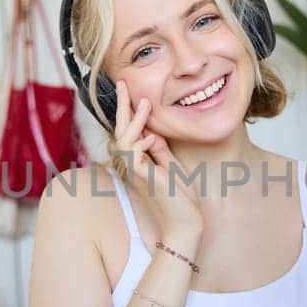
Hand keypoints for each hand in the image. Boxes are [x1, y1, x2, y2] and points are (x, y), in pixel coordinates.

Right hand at [112, 80, 204, 235]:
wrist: (185, 223)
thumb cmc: (180, 198)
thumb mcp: (172, 167)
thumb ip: (160, 150)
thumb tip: (152, 132)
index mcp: (140, 160)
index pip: (130, 130)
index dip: (128, 109)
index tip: (128, 89)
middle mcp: (133, 164)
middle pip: (121, 130)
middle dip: (122, 106)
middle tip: (121, 83)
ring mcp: (136, 171)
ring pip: (124, 140)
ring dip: (134, 120)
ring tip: (144, 103)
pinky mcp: (143, 178)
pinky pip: (134, 156)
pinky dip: (141, 143)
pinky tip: (151, 137)